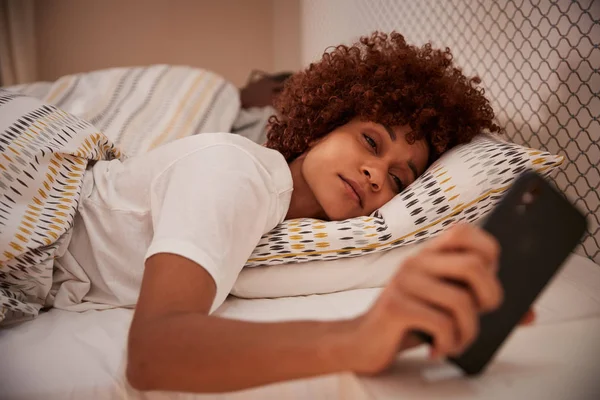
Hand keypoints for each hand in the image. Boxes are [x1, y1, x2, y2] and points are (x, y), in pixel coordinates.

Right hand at [345, 224, 504, 374]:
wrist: (362, 342)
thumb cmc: (409, 323)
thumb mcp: (445, 308)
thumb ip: (480, 304)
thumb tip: (530, 315)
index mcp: (428, 256)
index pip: (463, 231)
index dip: (488, 252)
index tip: (484, 283)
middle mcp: (415, 262)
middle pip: (473, 265)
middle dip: (489, 298)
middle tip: (477, 316)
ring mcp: (403, 282)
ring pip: (461, 302)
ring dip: (468, 332)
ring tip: (455, 341)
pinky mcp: (395, 306)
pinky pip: (441, 323)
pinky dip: (448, 343)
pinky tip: (437, 348)